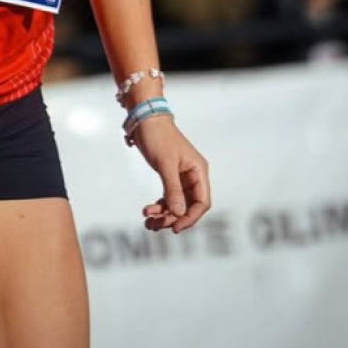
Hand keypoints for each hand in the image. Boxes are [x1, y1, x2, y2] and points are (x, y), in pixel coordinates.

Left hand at [131, 116, 209, 233]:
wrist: (145, 119)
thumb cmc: (158, 137)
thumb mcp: (165, 164)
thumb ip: (173, 189)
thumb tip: (179, 214)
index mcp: (198, 171)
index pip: (202, 202)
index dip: (190, 218)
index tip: (174, 228)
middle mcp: (193, 176)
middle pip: (188, 207)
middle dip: (172, 218)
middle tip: (154, 224)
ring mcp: (181, 177)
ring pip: (177, 204)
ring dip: (164, 215)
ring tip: (147, 222)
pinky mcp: (170, 176)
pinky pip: (168, 197)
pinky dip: (159, 206)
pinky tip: (147, 211)